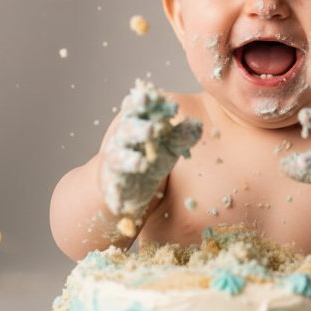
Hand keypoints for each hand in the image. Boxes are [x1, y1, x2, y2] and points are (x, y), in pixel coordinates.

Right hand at [101, 81, 201, 215]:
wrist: (129, 183)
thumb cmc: (152, 155)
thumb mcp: (172, 144)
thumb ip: (184, 134)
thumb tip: (198, 125)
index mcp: (136, 121)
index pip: (139, 107)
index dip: (150, 104)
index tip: (169, 106)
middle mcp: (122, 138)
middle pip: (128, 129)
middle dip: (139, 128)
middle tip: (154, 129)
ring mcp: (115, 161)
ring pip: (118, 157)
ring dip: (129, 159)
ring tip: (143, 164)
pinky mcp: (112, 184)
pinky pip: (112, 189)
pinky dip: (114, 197)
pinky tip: (119, 206)